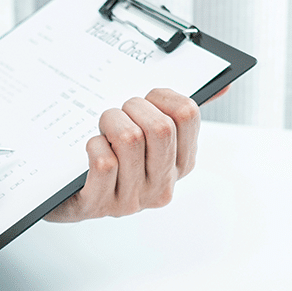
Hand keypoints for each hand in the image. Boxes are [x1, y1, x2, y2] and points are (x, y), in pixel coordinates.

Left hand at [44, 87, 223, 221]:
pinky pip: (104, 162)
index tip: (146, 98)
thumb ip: (181, 113)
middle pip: (161, 128)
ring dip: (110, 121)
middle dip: (133, 107)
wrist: (68, 196)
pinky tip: (92, 149)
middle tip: (119, 111)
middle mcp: (161, 185)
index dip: (162, 96)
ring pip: (130, 141)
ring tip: (103, 127)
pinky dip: (94, 145)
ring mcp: (132, 199)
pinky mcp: (100, 204)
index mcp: (181, 163)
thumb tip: (223, 86)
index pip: (188, 115)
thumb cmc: (114, 158)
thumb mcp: (149, 137)